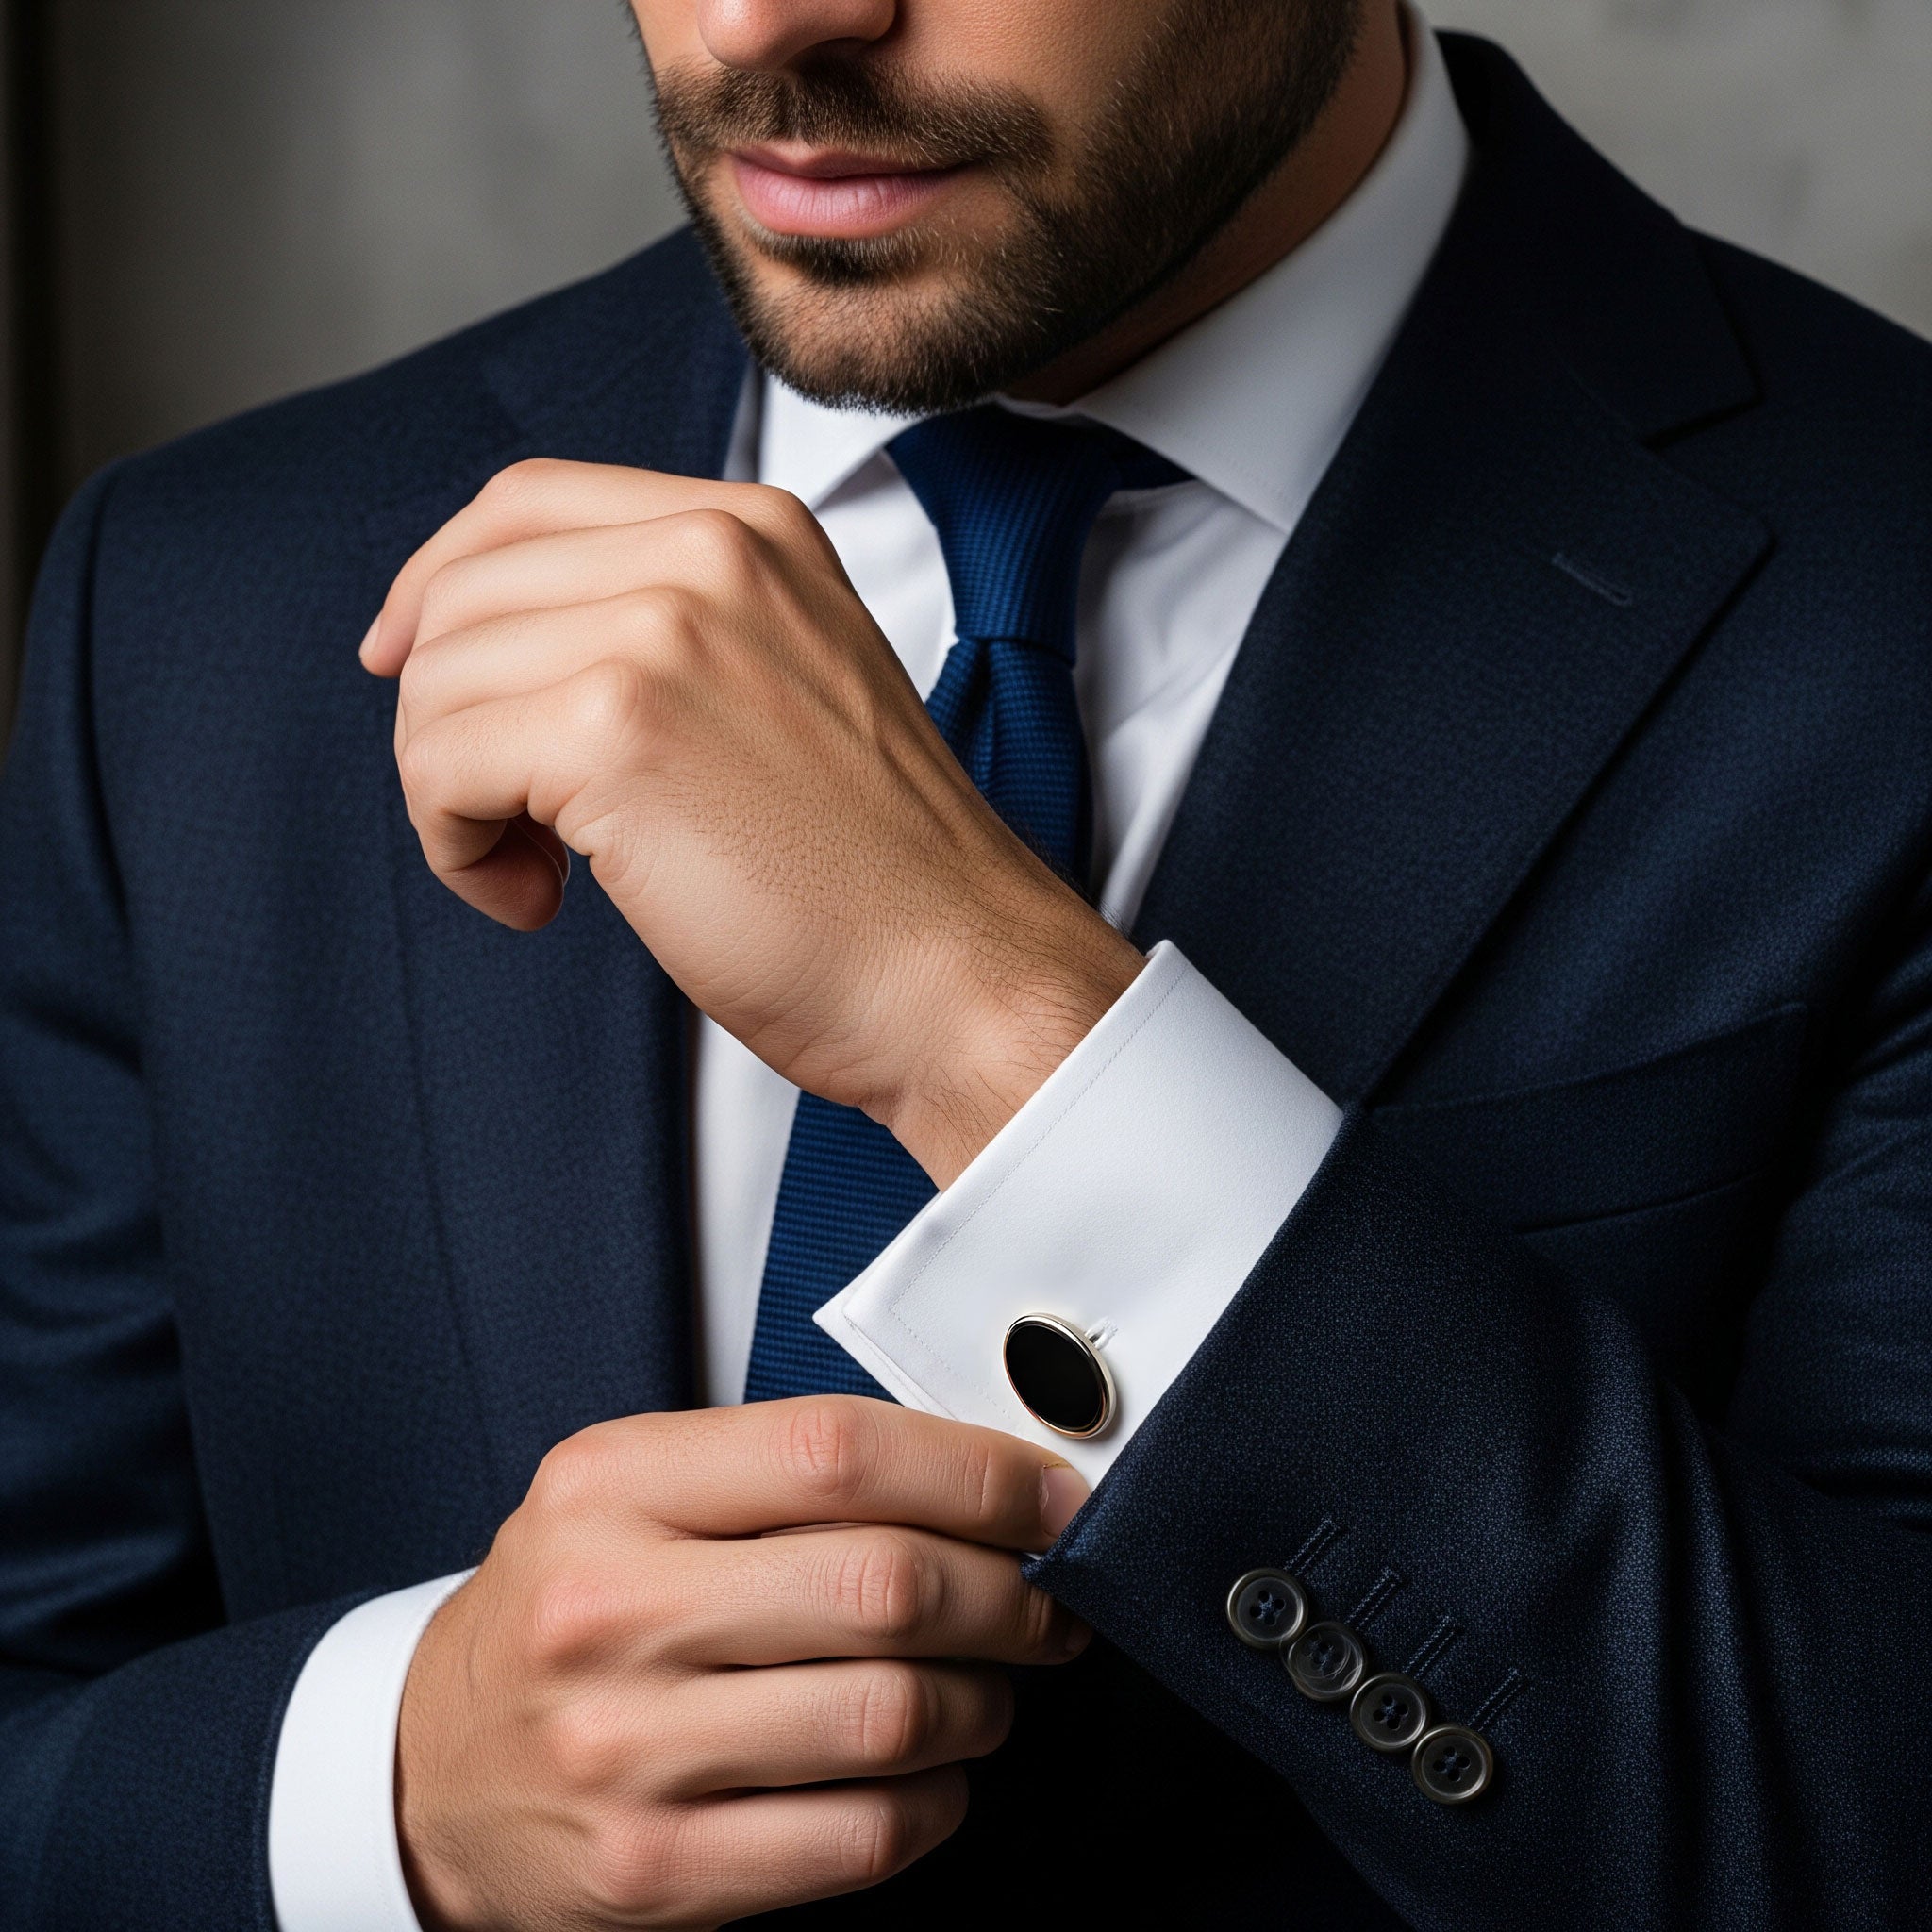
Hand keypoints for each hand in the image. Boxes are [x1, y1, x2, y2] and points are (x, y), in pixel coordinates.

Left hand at [362, 460, 1142, 1185]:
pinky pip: (437, 767)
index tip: (405, 667)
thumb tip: (487, 653)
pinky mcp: (616, 731)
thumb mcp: (786, 687)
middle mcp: (709, 554)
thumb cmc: (873, 876)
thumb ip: (667, 634)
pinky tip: (542, 899)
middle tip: (514, 822)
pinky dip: (457, 850)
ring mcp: (663, 631)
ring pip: (435, 684)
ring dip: (452, 796)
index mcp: (753, 531)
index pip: (528, 503)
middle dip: (445, 719)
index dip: (438, 584)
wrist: (957, 972)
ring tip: (545, 871)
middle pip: (462, 594)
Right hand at [395, 1398, 1090, 1930]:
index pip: (838, 1452)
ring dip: (985, 1699)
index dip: (976, 1472)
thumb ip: (782, 1470)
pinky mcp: (653, 1870)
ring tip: (990, 1684)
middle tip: (1046, 1597)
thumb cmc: (566, 1608)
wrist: (427, 1768)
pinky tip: (932, 1773)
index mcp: (611, 1486)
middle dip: (1010, 1592)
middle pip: (885, 1585)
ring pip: (892, 1714)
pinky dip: (935, 1802)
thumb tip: (984, 1479)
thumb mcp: (629, 1492)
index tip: (1049, 1492)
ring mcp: (628, 1750)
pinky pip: (860, 1837)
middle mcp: (611, 1610)